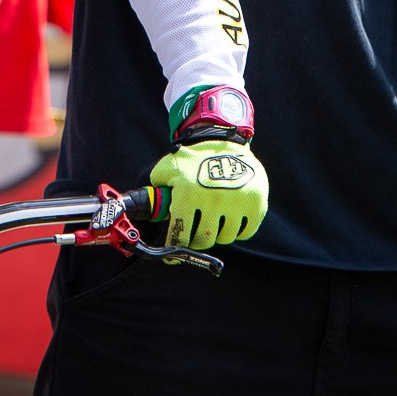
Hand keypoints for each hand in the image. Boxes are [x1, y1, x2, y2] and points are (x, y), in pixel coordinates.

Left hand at [151, 139, 268, 248]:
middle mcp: (213, 201)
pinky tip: (228, 220)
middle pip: (204, 240)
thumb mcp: (165, 170)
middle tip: (194, 237)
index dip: (175, 248)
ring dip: (217, 234)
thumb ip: (153, 191)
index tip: (173, 256)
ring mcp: (237, 203)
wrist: (220, 140)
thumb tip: (140, 211)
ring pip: (225, 237)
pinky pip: (245, 232)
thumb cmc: (189, 159)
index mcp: (188, 195)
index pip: (180, 234)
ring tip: (211, 223)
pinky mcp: (256, 203)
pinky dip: (237, 231)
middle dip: (196, 242)